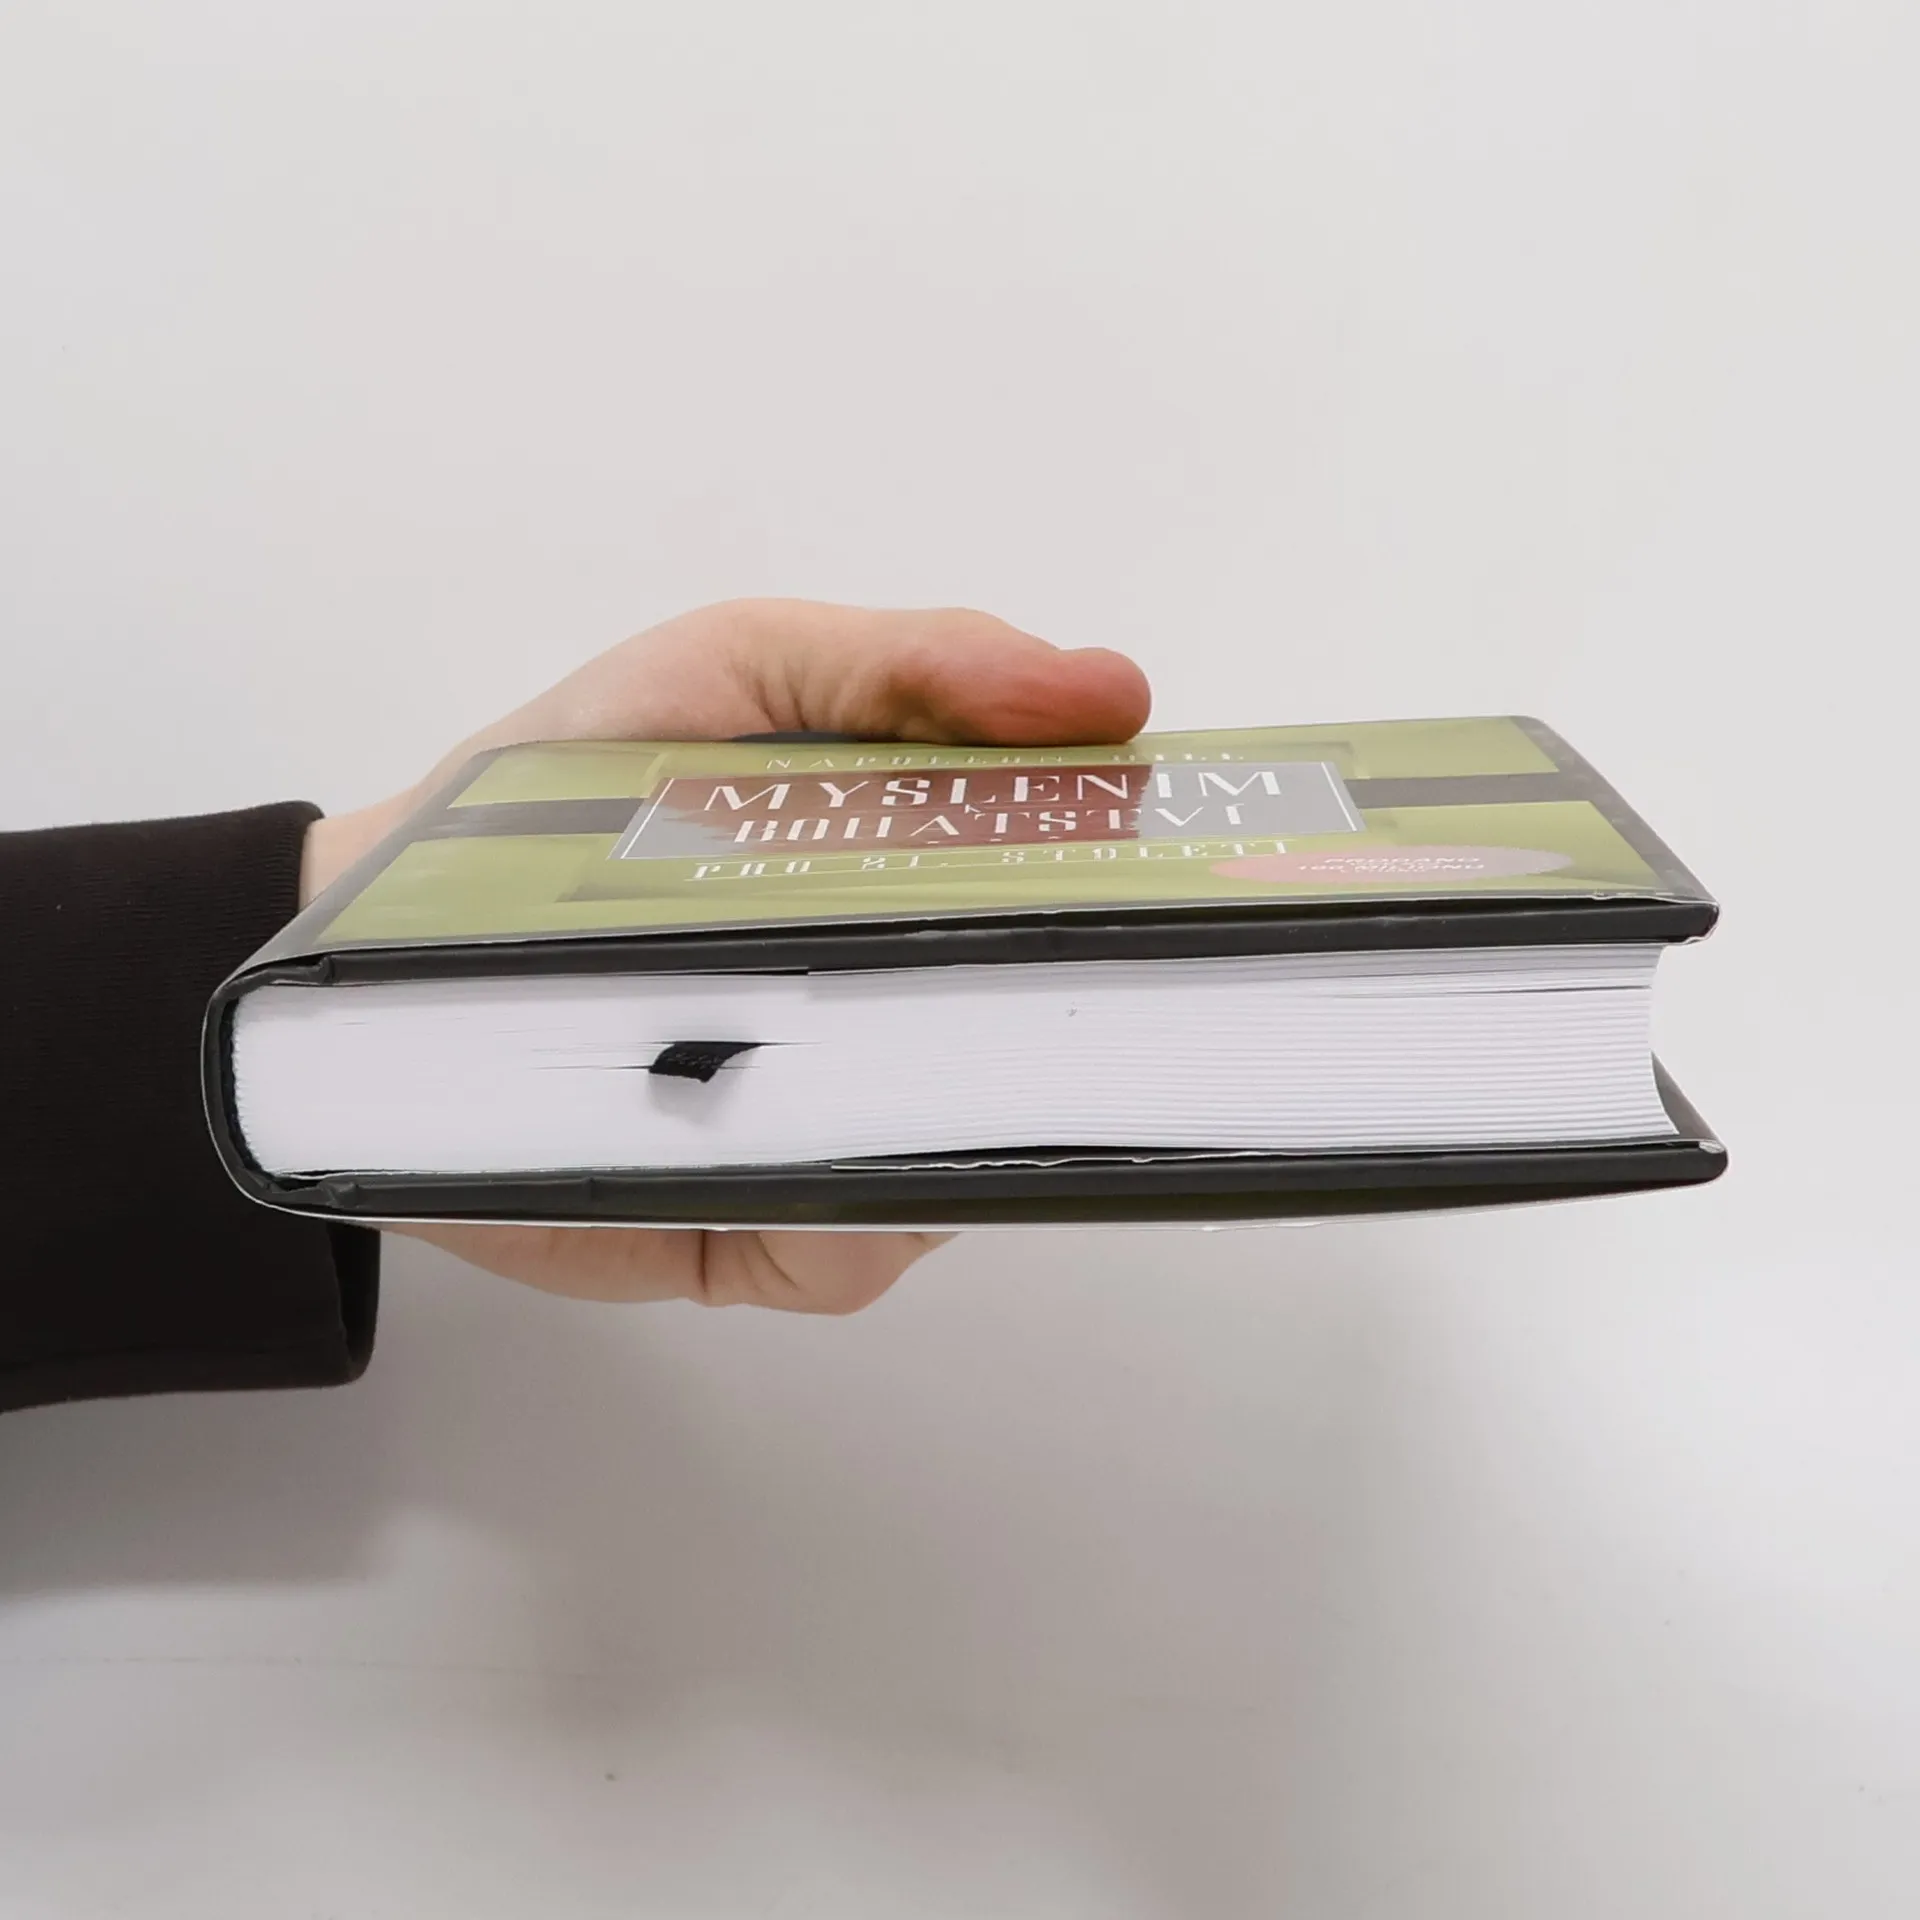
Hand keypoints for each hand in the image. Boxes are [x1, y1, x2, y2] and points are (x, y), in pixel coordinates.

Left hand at [300, 599, 1151, 1312]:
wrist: (393, 936)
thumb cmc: (581, 785)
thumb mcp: (741, 668)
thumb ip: (913, 660)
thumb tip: (1105, 692)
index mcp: (948, 886)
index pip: (1114, 899)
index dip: (1175, 883)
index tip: (1209, 856)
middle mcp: (926, 1022)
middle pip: (1072, 1046)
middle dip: (1094, 1007)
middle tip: (1066, 954)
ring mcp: (861, 1136)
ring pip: (981, 1162)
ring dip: (950, 1106)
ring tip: (853, 1026)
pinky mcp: (777, 1236)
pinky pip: (864, 1248)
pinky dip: (846, 1209)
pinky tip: (777, 1140)